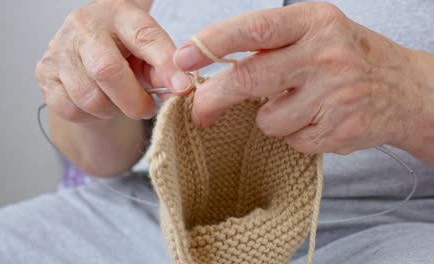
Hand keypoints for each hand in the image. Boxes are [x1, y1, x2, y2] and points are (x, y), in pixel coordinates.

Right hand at [36, 0, 191, 123]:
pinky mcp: (45, 75)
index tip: (182, 88)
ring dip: (113, 110)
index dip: (165, 64)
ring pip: (90, 98)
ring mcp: (59, 50)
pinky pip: (71, 109)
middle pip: (107, 70)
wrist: (85, 54)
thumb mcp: (147, 53)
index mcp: (118, 13)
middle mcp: (83, 26)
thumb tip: (179, 87)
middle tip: (147, 109)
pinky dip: (91, 116)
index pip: (144, 36)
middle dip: (134, 101)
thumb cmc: (123, 52)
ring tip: (121, 102)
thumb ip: (163, 67)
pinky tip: (99, 104)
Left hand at [173, 2, 429, 154]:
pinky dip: (295, 135)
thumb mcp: (316, 33)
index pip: (253, 28)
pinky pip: (292, 140)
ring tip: (301, 105)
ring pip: (268, 119)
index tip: (182, 57)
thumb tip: (210, 67)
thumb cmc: (348, 58)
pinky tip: (318, 120)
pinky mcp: (339, 128)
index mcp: (314, 22)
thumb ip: (270, 45)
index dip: (212, 43)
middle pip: (249, 78)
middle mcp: (324, 54)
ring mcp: (334, 94)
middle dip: (214, 98)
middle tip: (199, 111)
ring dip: (271, 119)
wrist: (405, 91)